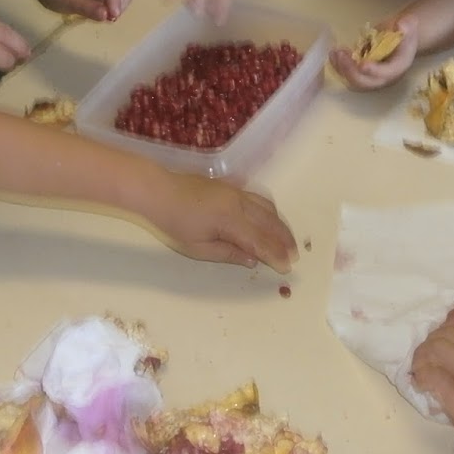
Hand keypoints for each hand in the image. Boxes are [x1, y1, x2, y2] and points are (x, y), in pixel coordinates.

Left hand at [144, 173, 296, 272]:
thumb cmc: (174, 223)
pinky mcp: (231, 186)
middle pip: (269, 223)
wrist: (159, 191)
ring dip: (280, 225)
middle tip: (295, 256)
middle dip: (284, 240)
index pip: (260, 241)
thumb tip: (252, 260)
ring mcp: (236, 192)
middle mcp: (239, 203)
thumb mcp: (198, 247)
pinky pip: (258, 198)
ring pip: (267, 208)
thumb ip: (228, 254)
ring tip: (287, 240)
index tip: (287, 267)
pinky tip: (272, 219)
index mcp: (230, 220)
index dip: (275, 255)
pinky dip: (270, 211)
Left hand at [329, 15, 418, 91]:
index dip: (375, 71)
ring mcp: (372, 77)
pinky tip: (333, 53)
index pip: (387, 73)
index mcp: (399, 67)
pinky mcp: (361, 74)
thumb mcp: (409, 26)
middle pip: (367, 83)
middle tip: (341, 55)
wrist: (400, 39)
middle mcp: (385, 77)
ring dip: (342, 70)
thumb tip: (401, 25)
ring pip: (354, 81)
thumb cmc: (404, 33)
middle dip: (352, 72)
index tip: (362, 64)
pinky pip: (348, 75)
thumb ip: (407, 25)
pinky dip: (338, 67)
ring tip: (335, 52)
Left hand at [412, 323, 453, 453]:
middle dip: (433, 340)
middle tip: (425, 355)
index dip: (451, 341)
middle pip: (451, 334)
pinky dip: (421, 375)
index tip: (444, 351)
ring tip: (418, 368)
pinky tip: (419, 384)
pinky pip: (433, 375)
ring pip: (438, 348)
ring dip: (422, 355)